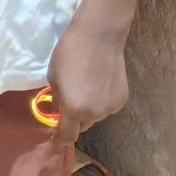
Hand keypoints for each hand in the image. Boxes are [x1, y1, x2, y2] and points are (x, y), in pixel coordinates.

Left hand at [44, 16, 129, 142]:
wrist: (98, 37)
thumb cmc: (69, 53)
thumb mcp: (54, 76)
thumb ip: (58, 98)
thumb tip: (59, 110)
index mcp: (74, 109)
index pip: (68, 135)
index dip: (60, 139)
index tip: (55, 139)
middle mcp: (95, 113)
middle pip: (82, 125)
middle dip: (74, 119)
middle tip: (68, 102)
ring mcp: (111, 108)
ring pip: (96, 116)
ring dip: (88, 109)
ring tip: (84, 87)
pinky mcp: (122, 99)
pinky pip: (107, 107)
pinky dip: (100, 101)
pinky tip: (98, 83)